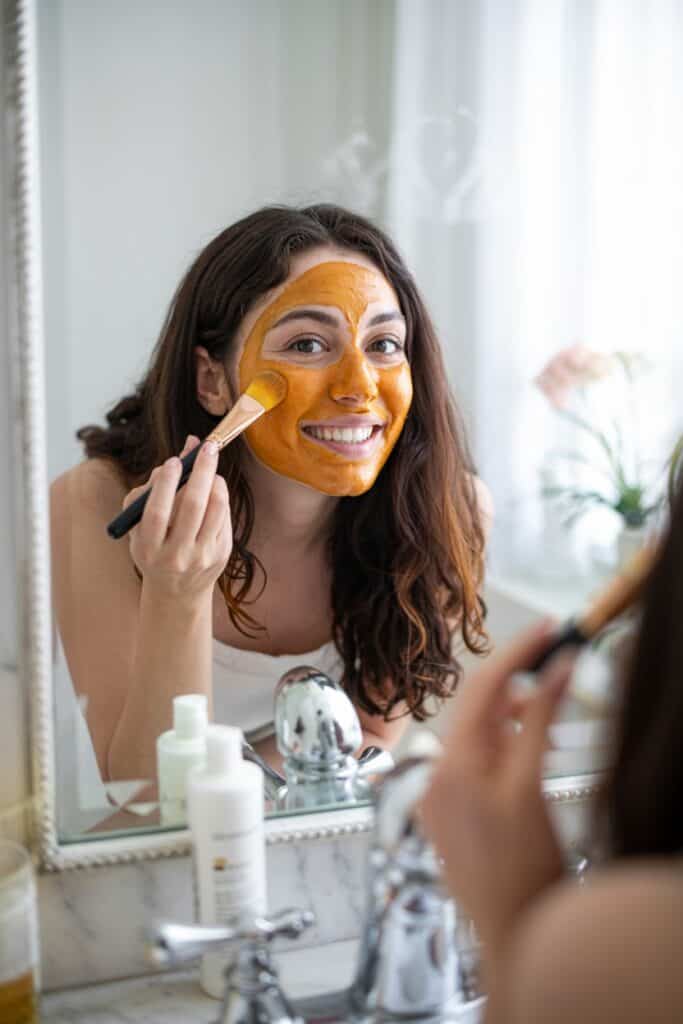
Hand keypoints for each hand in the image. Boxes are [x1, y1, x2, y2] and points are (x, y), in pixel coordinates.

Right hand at [123, 435, 231, 601]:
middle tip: (207, 447)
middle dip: (200, 472)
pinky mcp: (221, 554)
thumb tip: (180, 453)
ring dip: (215, 481)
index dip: (165, 484)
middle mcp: (176, 556)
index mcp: (148, 548)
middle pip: (192, 507)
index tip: (173, 461)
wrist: (176, 590)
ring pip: (216, 510)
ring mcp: (202, 557)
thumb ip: (151, 491)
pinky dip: (220, 496)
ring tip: (210, 464)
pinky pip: (224, 517)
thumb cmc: (154, 547)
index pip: (157, 513)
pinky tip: (214, 487)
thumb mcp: (140, 526)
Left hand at [419, 620, 573, 953]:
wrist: (511, 938)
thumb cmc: (526, 877)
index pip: (487, 688)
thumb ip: (539, 725)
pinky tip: (522, 746)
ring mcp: (435, 794)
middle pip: (478, 706)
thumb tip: (555, 672)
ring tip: (546, 710)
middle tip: (553, 656)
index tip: (548, 629)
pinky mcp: (440, 811)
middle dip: (517, 681)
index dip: (520, 652)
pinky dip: (496, 744)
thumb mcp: (534, 791)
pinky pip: (467, 760)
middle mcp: (437, 776)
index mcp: (456, 767)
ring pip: (475, 732)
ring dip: (509, 714)